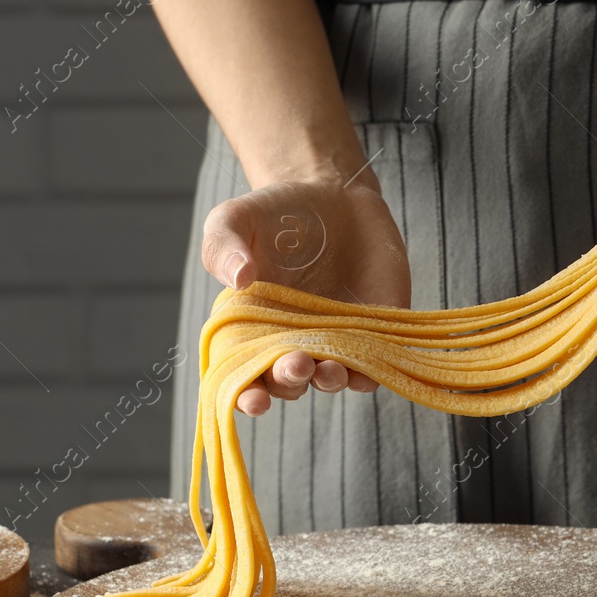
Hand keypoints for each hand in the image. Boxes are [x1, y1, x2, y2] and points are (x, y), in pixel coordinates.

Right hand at [201, 172, 410, 414]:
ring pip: (330, 379)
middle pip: (287, 382)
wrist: (333, 195)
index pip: (244, 376)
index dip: (247, 395)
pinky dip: (370, 373)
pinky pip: (372, 364)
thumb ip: (224, 247)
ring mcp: (332, 341)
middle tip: (295, 364)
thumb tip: (239, 279)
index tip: (254, 401)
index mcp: (251, 330)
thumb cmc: (275, 213)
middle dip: (289, 381)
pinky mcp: (372, 332)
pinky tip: (367, 369)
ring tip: (329, 368)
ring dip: (329, 381)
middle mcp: (290, 343)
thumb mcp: (235, 219)